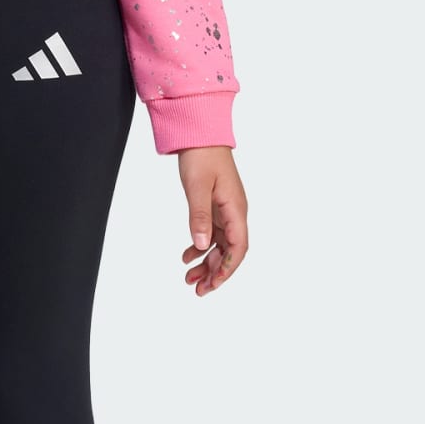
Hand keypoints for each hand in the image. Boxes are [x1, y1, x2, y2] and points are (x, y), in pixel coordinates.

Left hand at [178, 145, 247, 295]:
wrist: (199, 134)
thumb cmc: (202, 156)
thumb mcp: (197, 187)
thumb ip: (199, 216)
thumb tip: (200, 244)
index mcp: (236, 209)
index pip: (238, 248)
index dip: (226, 270)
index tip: (212, 285)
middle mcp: (234, 212)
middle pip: (229, 251)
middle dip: (215, 273)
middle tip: (197, 290)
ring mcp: (225, 210)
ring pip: (219, 245)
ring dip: (206, 263)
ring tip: (189, 278)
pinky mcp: (215, 206)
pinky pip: (211, 234)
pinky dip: (199, 247)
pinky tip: (186, 257)